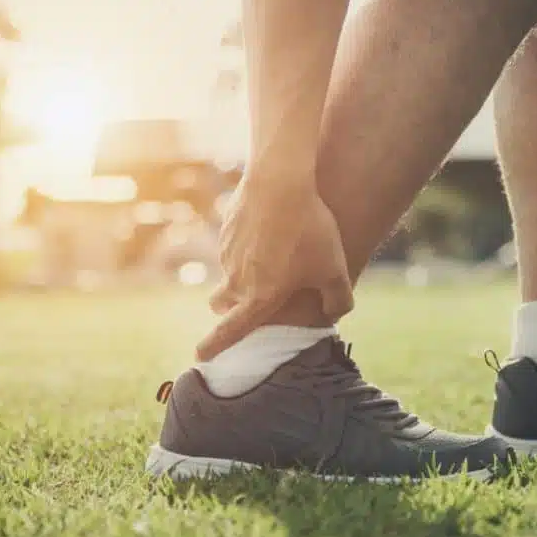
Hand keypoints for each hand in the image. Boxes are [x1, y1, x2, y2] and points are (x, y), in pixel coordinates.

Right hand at [197, 174, 352, 359]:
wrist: (280, 181)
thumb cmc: (309, 229)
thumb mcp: (335, 270)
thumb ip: (337, 301)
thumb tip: (333, 314)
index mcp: (259, 297)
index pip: (231, 331)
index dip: (214, 345)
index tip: (199, 356)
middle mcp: (236, 280)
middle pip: (220, 304)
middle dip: (227, 310)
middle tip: (247, 303)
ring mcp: (226, 254)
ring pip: (227, 274)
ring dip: (242, 274)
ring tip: (275, 255)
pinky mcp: (225, 230)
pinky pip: (231, 247)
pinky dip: (245, 247)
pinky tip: (269, 231)